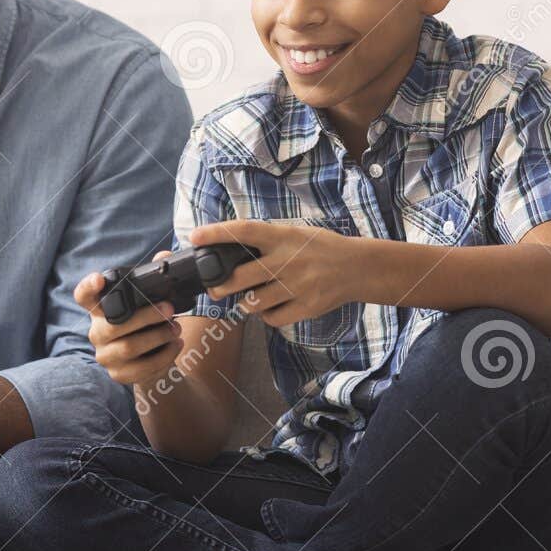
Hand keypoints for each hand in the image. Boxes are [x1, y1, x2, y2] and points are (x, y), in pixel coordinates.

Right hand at [73, 251, 182, 386]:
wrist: (150, 360)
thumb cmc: (147, 323)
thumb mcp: (149, 301)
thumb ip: (154, 277)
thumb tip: (164, 257)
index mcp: (100, 309)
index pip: (84, 296)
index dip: (88, 287)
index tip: (99, 279)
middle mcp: (97, 332)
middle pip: (113, 326)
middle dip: (145, 317)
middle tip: (169, 309)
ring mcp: (105, 355)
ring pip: (128, 348)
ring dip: (158, 337)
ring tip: (176, 329)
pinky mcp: (119, 374)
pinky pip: (140, 368)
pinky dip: (163, 356)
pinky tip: (175, 345)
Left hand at [188, 219, 356, 327]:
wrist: (356, 267)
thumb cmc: (319, 248)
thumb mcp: (293, 234)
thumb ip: (266, 242)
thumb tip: (227, 250)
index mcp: (281, 237)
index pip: (244, 231)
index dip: (217, 234)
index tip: (195, 237)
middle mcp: (287, 260)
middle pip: (240, 277)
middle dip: (220, 286)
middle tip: (215, 289)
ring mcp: (296, 285)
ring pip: (253, 303)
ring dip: (246, 303)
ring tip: (252, 297)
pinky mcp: (305, 307)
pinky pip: (272, 318)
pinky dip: (267, 315)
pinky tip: (272, 307)